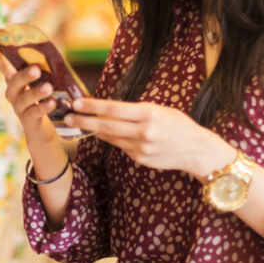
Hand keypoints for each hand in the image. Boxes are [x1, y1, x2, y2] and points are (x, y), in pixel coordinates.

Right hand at [0, 43, 58, 146]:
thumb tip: (48, 51)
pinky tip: (52, 103)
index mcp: (14, 80)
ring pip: (24, 98)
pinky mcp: (28, 120)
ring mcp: (19, 107)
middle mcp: (13, 93)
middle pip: (14, 82)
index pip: (3, 66)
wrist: (41, 128)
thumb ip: (42, 69)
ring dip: (36, 92)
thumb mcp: (41, 82)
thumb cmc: (41, 99)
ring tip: (48, 88)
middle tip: (36, 69)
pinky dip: (43, 107)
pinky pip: (34, 113)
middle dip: (24, 75)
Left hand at [65, 98, 234, 176]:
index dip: (93, 106)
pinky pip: (121, 147)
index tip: (77, 103)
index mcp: (148, 114)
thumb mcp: (160, 110)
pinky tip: (106, 134)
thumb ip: (137, 111)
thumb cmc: (178, 125)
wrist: (196, 150)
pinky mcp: (140, 159)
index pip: (114, 109)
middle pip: (107, 126)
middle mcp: (143, 132)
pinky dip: (113, 139)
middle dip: (84, 121)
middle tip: (68, 117)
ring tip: (78, 124)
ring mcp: (141, 148)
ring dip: (94, 131)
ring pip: (111, 137)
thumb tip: (110, 110)